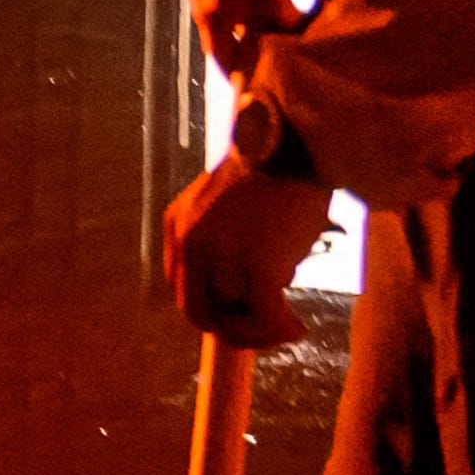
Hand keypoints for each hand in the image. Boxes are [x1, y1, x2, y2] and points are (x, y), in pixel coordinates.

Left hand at [158, 150, 333, 338]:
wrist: (296, 141)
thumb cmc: (275, 173)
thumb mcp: (228, 206)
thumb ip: (220, 242)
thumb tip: (238, 293)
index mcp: (178, 226)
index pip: (182, 287)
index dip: (213, 310)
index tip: (241, 316)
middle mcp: (191, 242)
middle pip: (197, 312)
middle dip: (231, 331)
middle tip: (263, 333)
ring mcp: (221, 255)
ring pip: (232, 319)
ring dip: (261, 332)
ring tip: (286, 327)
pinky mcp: (258, 265)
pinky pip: (265, 316)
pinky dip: (281, 329)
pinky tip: (297, 328)